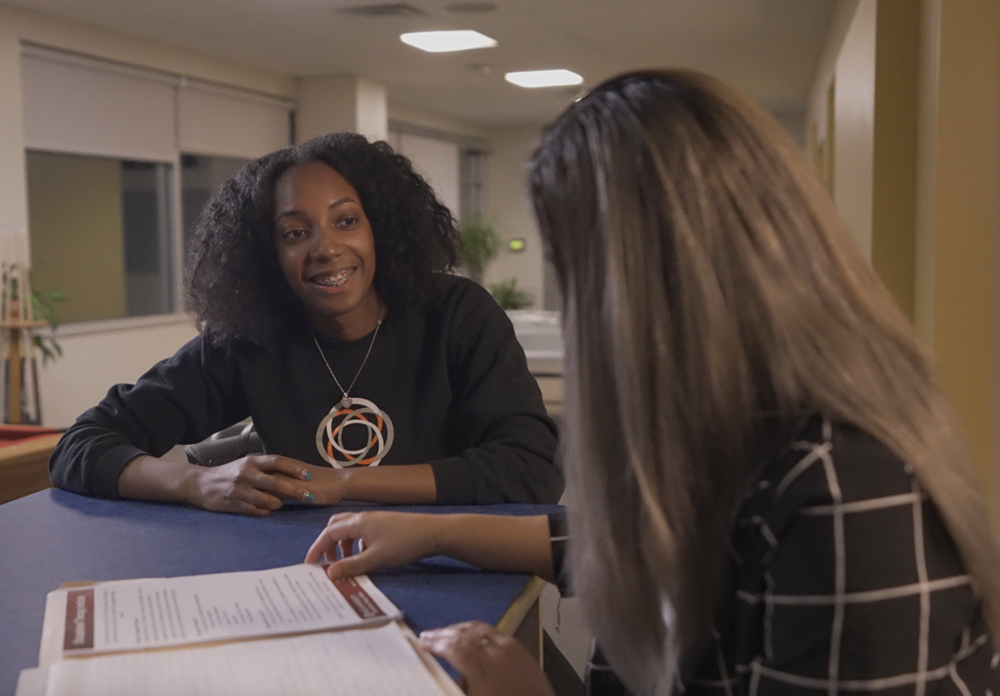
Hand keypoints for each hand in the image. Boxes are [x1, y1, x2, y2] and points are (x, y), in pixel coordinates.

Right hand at [185, 454, 314, 515]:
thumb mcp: (246, 465)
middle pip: (276, 483)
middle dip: (295, 491)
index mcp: (251, 462)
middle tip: (310, 497)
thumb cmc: (229, 474)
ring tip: (281, 503)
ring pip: (267, 500)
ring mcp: (239, 490)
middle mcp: (246, 474)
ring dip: (278, 503)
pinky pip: (256, 510)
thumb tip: (293, 473)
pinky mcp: (234, 504)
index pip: (277, 462)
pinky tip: (267, 509)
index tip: (309, 476)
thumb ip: (266, 468)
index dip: (294, 468)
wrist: (201, 484)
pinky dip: (265, 511)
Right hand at [304, 511, 438, 577]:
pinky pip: (362, 533)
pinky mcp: (384, 526)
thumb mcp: (376, 558)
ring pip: (349, 530)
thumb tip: (329, 573)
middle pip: (336, 526)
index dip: (317, 548)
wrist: (433, 532)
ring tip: (346, 564)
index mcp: (358, 522)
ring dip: (343, 546)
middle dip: (328, 544)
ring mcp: (375, 521)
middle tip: (328, 563)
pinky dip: (356, 544)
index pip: (328, 533)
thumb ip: (352, 566)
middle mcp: (363, 518)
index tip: (310, 564)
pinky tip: (365, 557)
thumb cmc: (405, 543)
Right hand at [418, 622, 554, 695]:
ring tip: (443, 632)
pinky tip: (468, 633)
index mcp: (482, 672)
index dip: (435, 644)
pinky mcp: (518, 645)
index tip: (421, 643)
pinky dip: (476, 630)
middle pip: (463, 636)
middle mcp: (494, 654)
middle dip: (442, 634)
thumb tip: (451, 671)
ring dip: (458, 629)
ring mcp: (508, 646)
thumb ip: (462, 683)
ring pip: (477, 629)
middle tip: (426, 635)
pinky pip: (492, 631)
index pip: (454, 649)